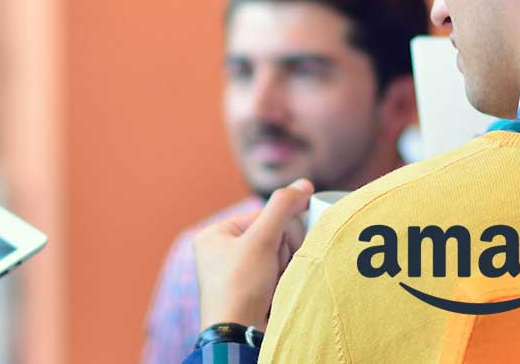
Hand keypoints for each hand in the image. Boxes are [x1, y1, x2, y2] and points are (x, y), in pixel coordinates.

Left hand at [195, 179, 312, 329]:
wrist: (237, 335)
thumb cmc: (239, 288)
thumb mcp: (261, 240)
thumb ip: (282, 208)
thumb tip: (303, 185)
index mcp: (216, 235)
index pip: (264, 215)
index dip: (282, 229)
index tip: (283, 248)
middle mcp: (223, 252)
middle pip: (273, 236)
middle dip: (283, 252)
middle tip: (276, 269)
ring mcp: (236, 273)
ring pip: (279, 257)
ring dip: (285, 268)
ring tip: (273, 284)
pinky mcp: (250, 291)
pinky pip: (277, 275)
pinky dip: (283, 282)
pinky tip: (275, 293)